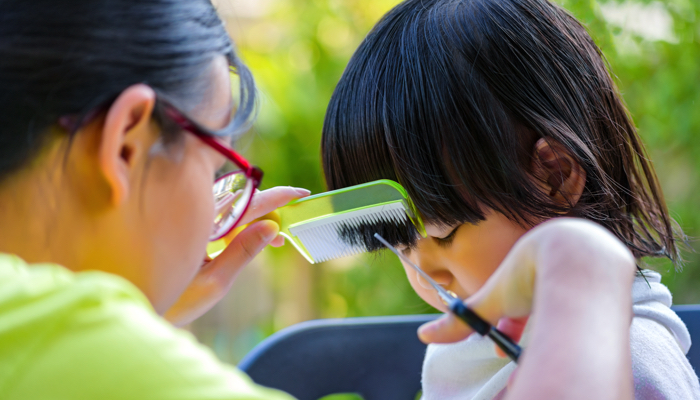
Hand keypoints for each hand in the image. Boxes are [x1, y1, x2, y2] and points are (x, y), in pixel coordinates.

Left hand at [164, 186, 309, 326]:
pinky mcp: (185, 224)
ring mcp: (188, 218)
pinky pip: (218, 215)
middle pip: (239, 200)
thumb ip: (243, 252)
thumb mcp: (214, 283)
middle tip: (287, 226)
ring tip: (274, 238)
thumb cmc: (171, 301)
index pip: (245, 203)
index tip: (300, 194)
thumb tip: (271, 227)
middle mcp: (191, 215)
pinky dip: (239, 223)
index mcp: (198, 224)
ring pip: (230, 206)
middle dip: (268, 209)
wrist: (135, 307)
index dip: (275, 197)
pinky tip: (253, 234)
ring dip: (255, 217)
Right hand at [417, 218, 635, 399]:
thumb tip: (424, 335)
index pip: (516, 295)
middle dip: (529, 328)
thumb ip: (463, 319)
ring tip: (552, 343)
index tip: (503, 342)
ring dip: (555, 324)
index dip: (506, 322)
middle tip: (524, 350)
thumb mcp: (494, 300)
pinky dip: (582, 319)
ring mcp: (588, 266)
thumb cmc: (534, 274)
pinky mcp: (613, 277)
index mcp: (531, 255)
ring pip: (568, 302)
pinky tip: (580, 332)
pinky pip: (595, 303)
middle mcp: (559, 259)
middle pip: (542, 300)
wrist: (580, 260)